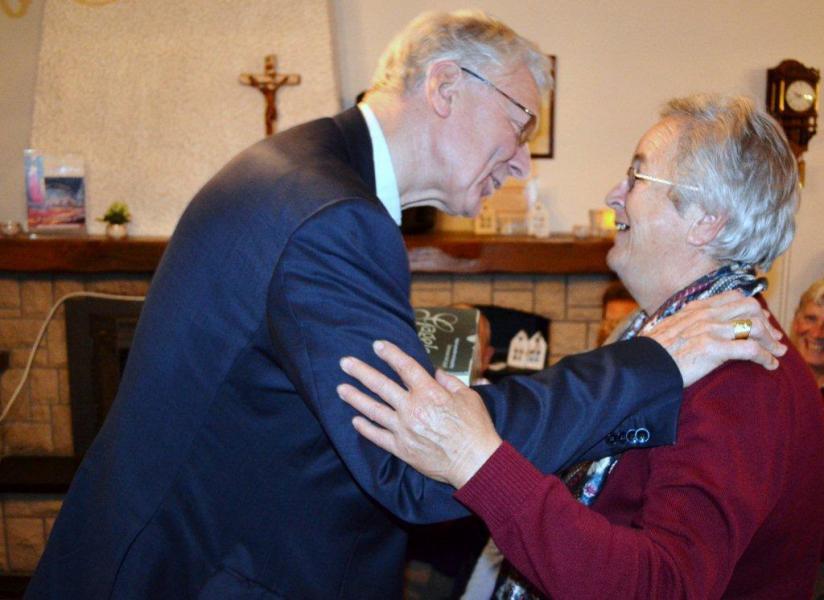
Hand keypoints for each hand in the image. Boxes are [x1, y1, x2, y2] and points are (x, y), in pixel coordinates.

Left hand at [337, 340, 501, 488]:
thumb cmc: (475, 428)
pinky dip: (365, 428)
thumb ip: (450, 381)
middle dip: (361, 372)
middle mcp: (412, 408)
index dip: (390, 354)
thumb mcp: (468, 397)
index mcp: (429, 393)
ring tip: (341, 389)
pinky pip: (377, 437)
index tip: (377, 345)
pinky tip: (355, 420)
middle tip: (345, 362)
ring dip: (355, 398)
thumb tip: (436, 372)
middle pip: (381, 385)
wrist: (475, 462)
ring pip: (373, 410)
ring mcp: (404, 429)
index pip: (405, 367)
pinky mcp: (401, 449)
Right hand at [643, 291, 786, 386]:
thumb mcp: (669, 329)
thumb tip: (693, 329)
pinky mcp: (713, 348)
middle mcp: (705, 315)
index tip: (760, 321)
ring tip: (777, 354)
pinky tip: (769, 365)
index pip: (733, 297)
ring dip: (771, 341)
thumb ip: (685, 324)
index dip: (752, 308)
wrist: (642, 365)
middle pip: (750, 307)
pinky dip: (766, 357)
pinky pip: (751, 349)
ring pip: (755, 326)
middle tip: (774, 339)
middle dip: (767, 324)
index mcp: (695, 308)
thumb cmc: (652, 352)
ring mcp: (710, 330)